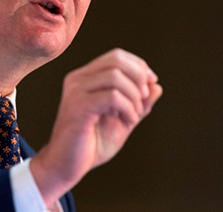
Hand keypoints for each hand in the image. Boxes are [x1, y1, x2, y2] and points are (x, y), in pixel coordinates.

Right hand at [30, 49, 161, 206]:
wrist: (66, 166)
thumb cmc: (91, 144)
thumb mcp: (122, 121)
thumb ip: (139, 104)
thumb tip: (157, 86)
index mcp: (85, 78)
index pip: (116, 56)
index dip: (139, 66)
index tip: (150, 84)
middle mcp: (77, 79)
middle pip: (117, 60)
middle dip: (139, 78)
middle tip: (143, 100)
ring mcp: (76, 91)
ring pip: (115, 76)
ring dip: (134, 96)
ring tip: (133, 115)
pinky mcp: (78, 107)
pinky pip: (111, 96)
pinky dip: (127, 108)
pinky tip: (128, 121)